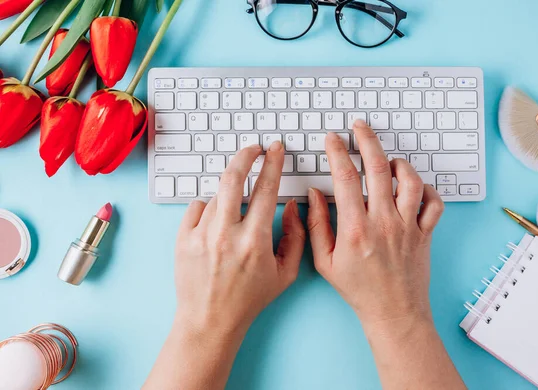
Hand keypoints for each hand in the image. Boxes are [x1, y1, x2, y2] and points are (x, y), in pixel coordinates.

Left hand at [174, 142, 305, 337]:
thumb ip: (297, 237)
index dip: (274, 163)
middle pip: (234, 178)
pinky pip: (196, 207)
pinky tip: (215, 225)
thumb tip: (293, 206)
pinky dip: (208, 208)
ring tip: (234, 214)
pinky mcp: (182, 239)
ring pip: (217, 195)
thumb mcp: (286, 274)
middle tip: (253, 149)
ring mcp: (201, 235)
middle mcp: (226, 235)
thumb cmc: (249, 299)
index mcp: (255, 241)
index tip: (276, 148)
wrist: (209, 321)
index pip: (267, 189)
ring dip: (229, 195)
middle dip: (246, 155)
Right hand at [307, 120, 444, 330]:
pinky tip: (414, 187)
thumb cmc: (358, 290)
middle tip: (360, 127)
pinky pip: (434, 203)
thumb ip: (316, 225)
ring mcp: (407, 226)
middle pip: (378, 168)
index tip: (332, 139)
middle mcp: (383, 222)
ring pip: (410, 181)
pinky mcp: (424, 233)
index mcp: (355, 228)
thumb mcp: (324, 261)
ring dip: (398, 163)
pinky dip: (427, 189)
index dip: (337, 152)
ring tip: (388, 159)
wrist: (393, 313)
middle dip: (367, 140)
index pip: (345, 177)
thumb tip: (314, 194)